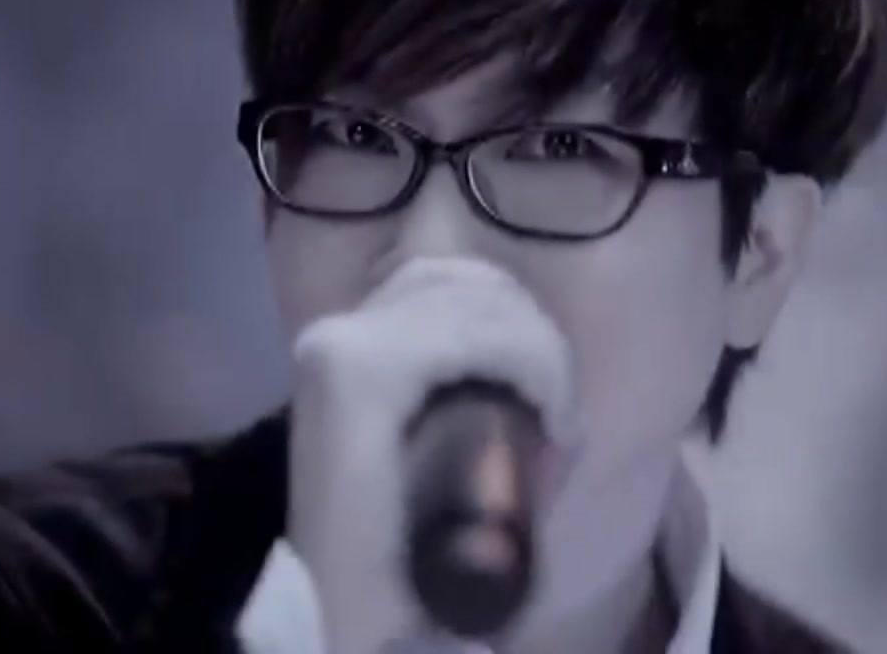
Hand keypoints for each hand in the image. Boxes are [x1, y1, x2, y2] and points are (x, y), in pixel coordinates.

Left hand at [238, 257, 570, 653]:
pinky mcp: (341, 339)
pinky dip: (477, 307)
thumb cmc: (386, 582)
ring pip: (452, 280)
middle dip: (538, 349)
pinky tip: (500, 349)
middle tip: (558, 421)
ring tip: (537, 388)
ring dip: (514, 325)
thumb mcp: (453, 542)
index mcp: (356, 374)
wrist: (323, 606)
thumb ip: (509, 486)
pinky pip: (424, 290)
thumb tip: (558, 437)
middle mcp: (338, 335)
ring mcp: (335, 330)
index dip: (539, 362)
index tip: (563, 428)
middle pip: (473, 296)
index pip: (478, 326)